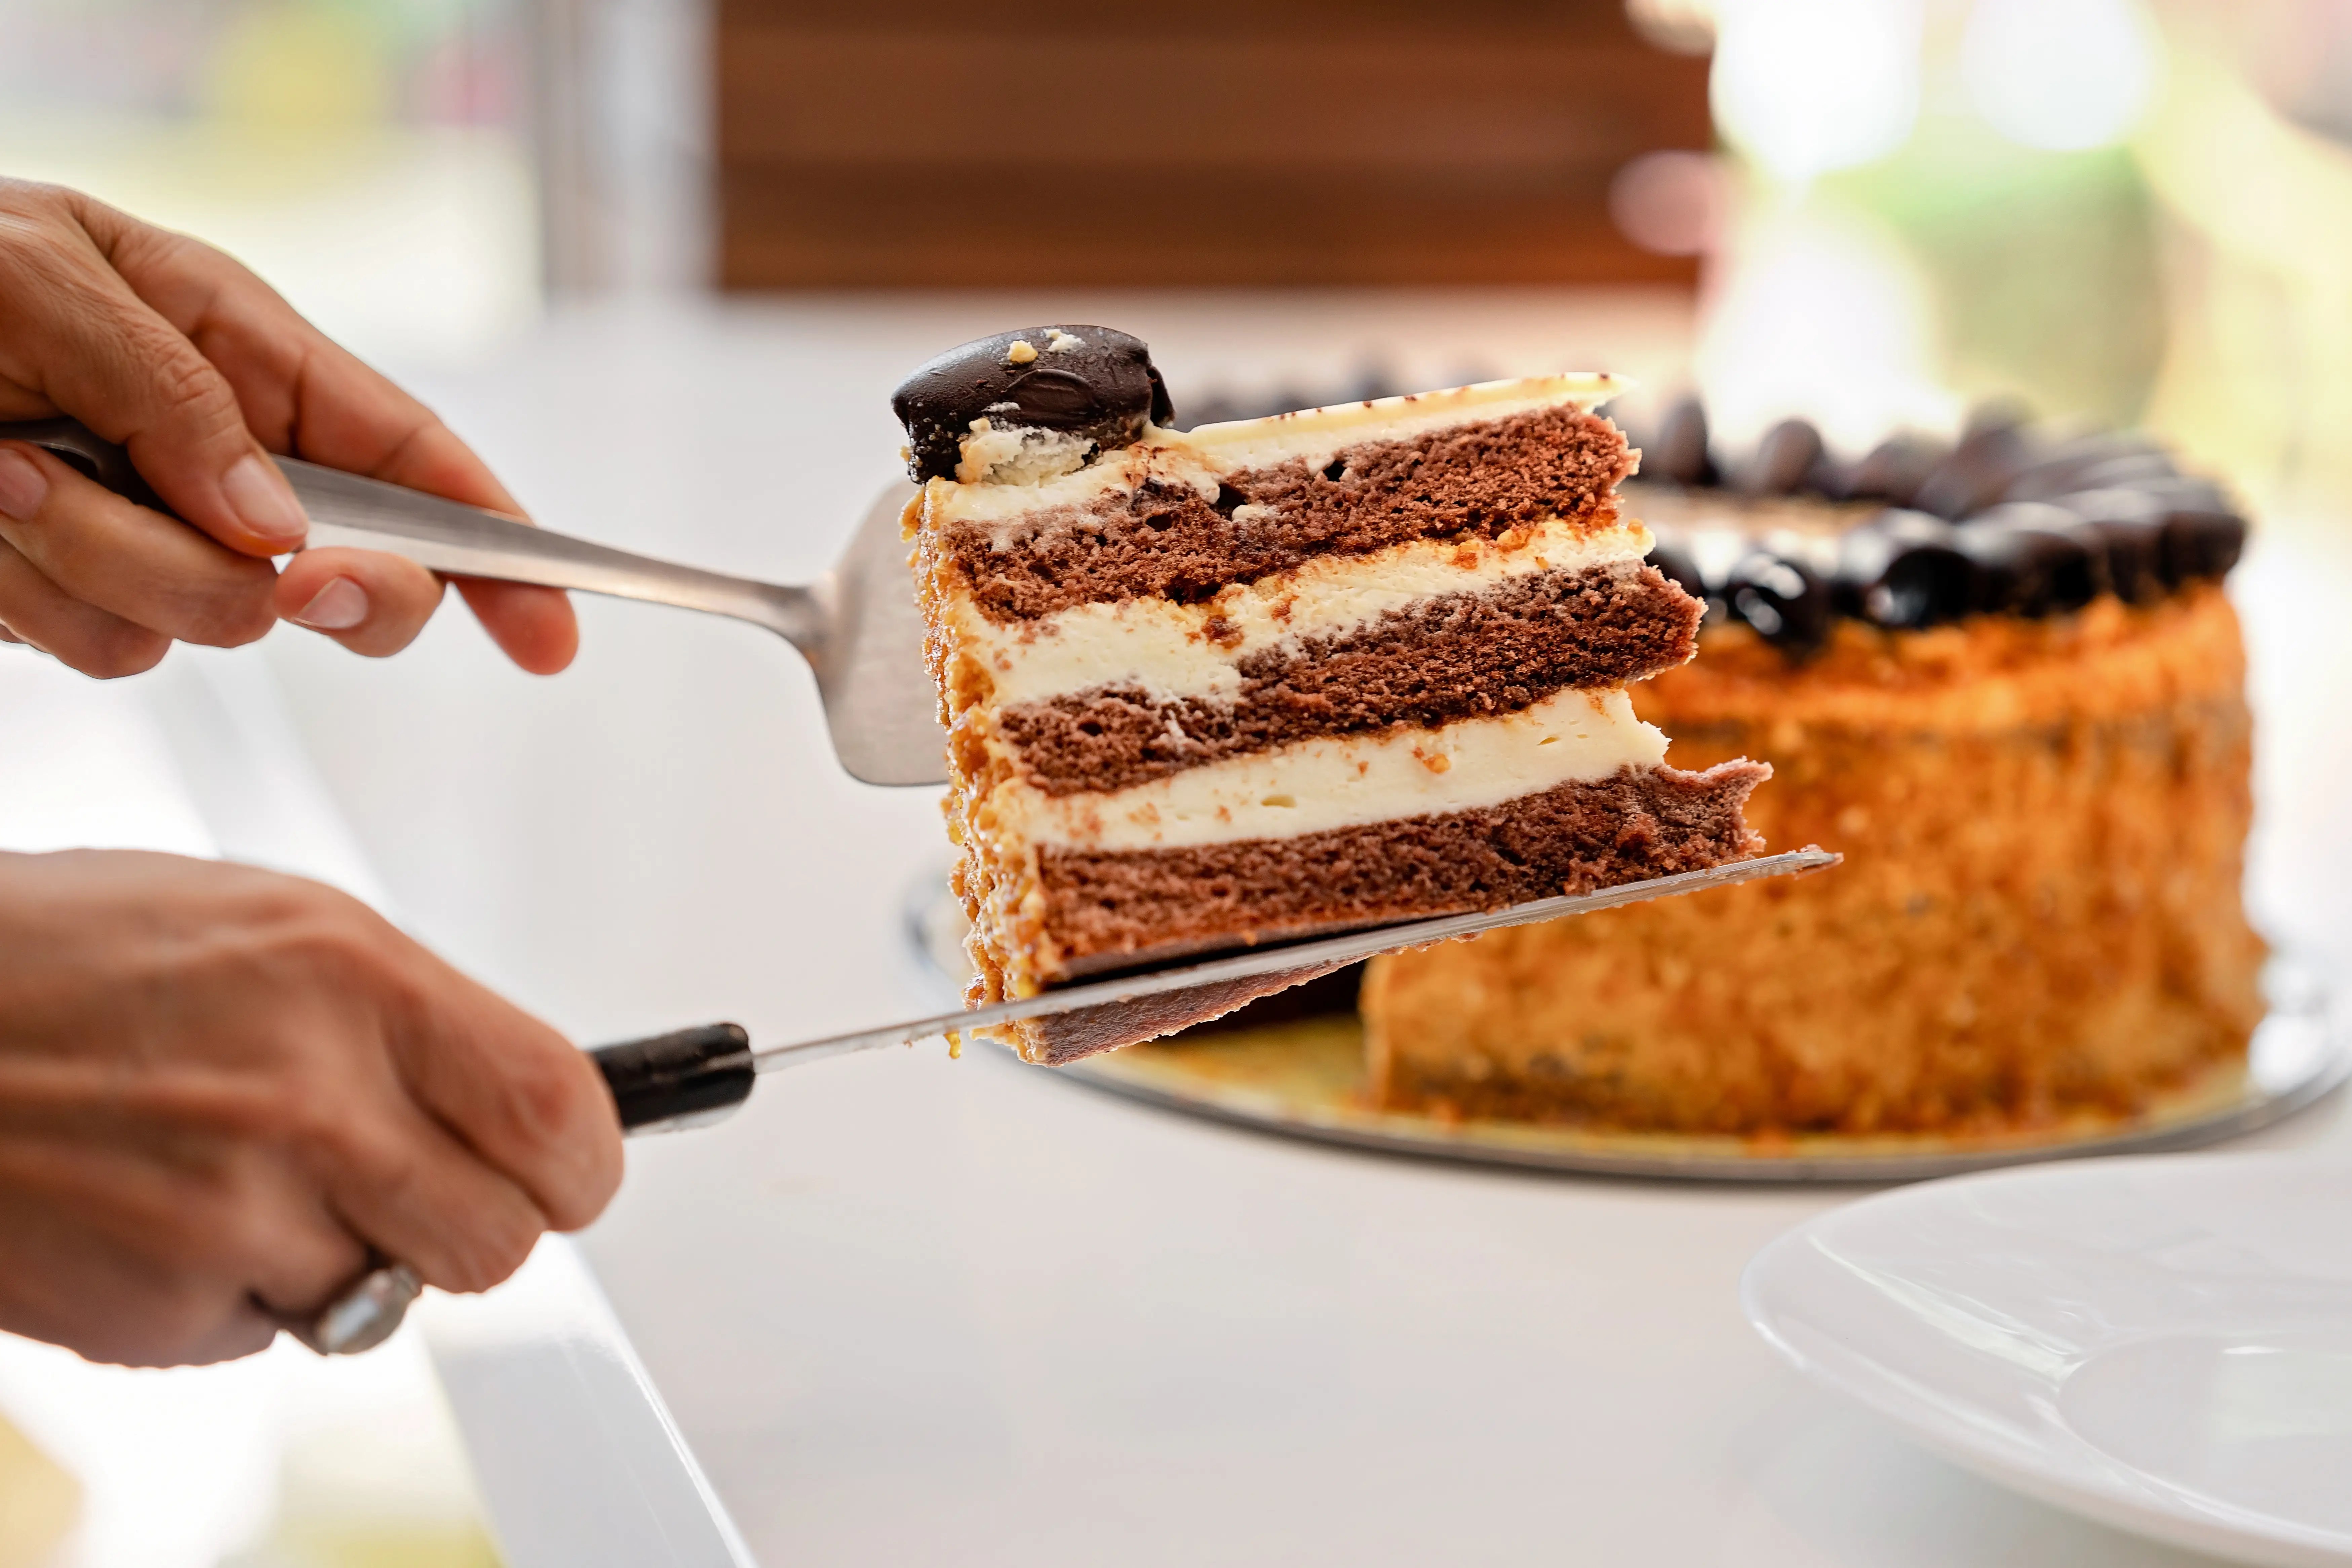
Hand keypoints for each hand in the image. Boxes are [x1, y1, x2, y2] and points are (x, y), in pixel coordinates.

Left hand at [0, 178, 576, 676]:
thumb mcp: (48, 278)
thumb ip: (180, 396)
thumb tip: (276, 529)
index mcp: (249, 359)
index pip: (419, 468)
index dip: (502, 553)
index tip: (552, 631)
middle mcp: (222, 462)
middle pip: (347, 584)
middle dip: (307, 586)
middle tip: (274, 571)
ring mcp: (152, 538)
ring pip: (207, 627)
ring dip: (98, 560)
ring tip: (1, 467)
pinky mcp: (74, 598)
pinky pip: (103, 649)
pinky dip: (33, 592)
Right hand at [0, 850, 623, 1366]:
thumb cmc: (66, 962)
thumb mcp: (271, 932)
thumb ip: (406, 1021)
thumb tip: (528, 1105)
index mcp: (353, 976)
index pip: (560, 1111)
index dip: (583, 1165)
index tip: (570, 1175)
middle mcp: (309, 1091)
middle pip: (502, 1236)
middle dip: (468, 1230)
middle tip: (402, 1193)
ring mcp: (233, 1205)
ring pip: (382, 1295)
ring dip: (330, 1256)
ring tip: (223, 1172)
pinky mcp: (162, 1300)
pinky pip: (265, 1332)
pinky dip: (227, 1294)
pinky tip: (150, 1211)